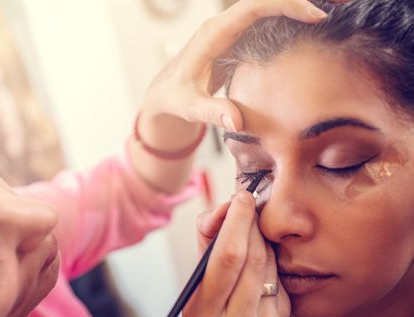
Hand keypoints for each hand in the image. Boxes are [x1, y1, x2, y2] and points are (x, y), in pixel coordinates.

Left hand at [140, 0, 326, 131]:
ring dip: (296, 9)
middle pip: (265, 2)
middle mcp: (223, 26)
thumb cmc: (174, 98)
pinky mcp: (236, 40)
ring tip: (332, 18)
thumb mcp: (189, 107)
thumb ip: (211, 112)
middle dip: (299, 2)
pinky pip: (265, 23)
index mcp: (212, 34)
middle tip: (336, 12)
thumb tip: (237, 120)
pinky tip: (309, 32)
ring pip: (267, 10)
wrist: (164, 93)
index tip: (314, 14)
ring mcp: (230, 31)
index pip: (252, 8)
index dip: (284, 5)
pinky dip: (288, 22)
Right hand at [182, 193, 289, 316]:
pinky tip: (259, 257)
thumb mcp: (195, 272)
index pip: (228, 257)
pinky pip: (279, 277)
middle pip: (254, 258)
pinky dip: (269, 259)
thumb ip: (208, 236)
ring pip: (270, 265)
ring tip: (250, 231)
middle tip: (248, 205)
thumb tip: (228, 207)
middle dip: (252, 224)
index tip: (242, 197)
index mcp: (202, 314)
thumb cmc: (202, 302)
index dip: (237, 221)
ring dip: (261, 239)